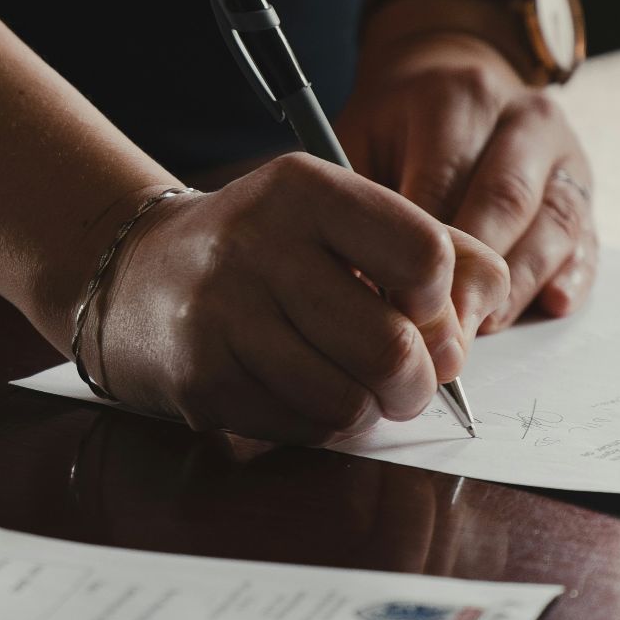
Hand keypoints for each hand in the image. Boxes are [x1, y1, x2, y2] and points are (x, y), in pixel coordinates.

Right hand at [84, 153, 509, 442]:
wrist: (135, 275)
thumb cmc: (263, 250)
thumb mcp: (338, 216)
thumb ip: (429, 245)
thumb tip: (485, 311)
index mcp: (305, 190)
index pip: (425, 255)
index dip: (443, 303)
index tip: (423, 311)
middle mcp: (259, 245)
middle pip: (393, 347)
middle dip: (418, 382)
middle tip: (408, 379)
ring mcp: (223, 315)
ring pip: (350, 401)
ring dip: (369, 409)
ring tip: (353, 385)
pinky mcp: (202, 379)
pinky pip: (303, 429)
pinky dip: (320, 424)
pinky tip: (299, 391)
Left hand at [337, 30, 596, 331]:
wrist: (454, 81)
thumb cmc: (398, 127)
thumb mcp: (361, 139)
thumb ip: (362, 202)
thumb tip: (358, 284)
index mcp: (460, 98)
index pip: (444, 181)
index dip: (423, 251)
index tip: (399, 305)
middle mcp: (524, 118)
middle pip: (506, 203)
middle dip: (474, 275)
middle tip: (444, 332)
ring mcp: (564, 153)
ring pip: (553, 224)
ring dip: (519, 284)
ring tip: (483, 327)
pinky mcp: (585, 189)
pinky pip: (587, 238)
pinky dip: (573, 275)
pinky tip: (551, 304)